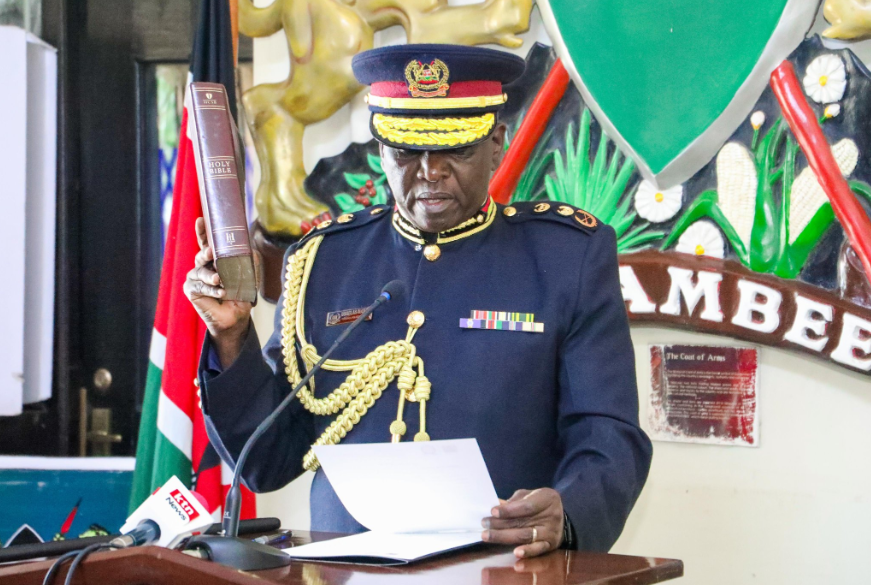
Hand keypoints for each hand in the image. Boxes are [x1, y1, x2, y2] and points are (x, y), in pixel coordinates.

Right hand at [183, 217, 259, 365]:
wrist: (235, 318)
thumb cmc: (240, 295)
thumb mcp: (248, 278)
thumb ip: (249, 263)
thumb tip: (252, 250)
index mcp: (215, 260)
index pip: (208, 243)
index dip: (202, 231)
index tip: (200, 219)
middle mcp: (203, 266)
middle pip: (201, 254)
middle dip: (206, 252)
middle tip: (211, 253)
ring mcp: (195, 278)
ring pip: (200, 271)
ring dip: (211, 276)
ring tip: (220, 281)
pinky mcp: (191, 290)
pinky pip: (199, 286)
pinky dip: (210, 289)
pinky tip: (220, 293)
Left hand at [481, 488, 564, 558]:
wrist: (561, 516)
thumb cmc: (539, 503)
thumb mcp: (530, 495)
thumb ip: (515, 501)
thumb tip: (495, 506)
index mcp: (548, 498)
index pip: (526, 506)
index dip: (509, 510)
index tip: (493, 511)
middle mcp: (552, 516)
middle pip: (523, 522)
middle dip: (500, 524)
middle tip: (484, 524)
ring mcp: (552, 532)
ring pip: (526, 536)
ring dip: (504, 537)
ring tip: (488, 536)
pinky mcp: (550, 545)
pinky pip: (538, 550)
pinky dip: (527, 552)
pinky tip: (516, 554)